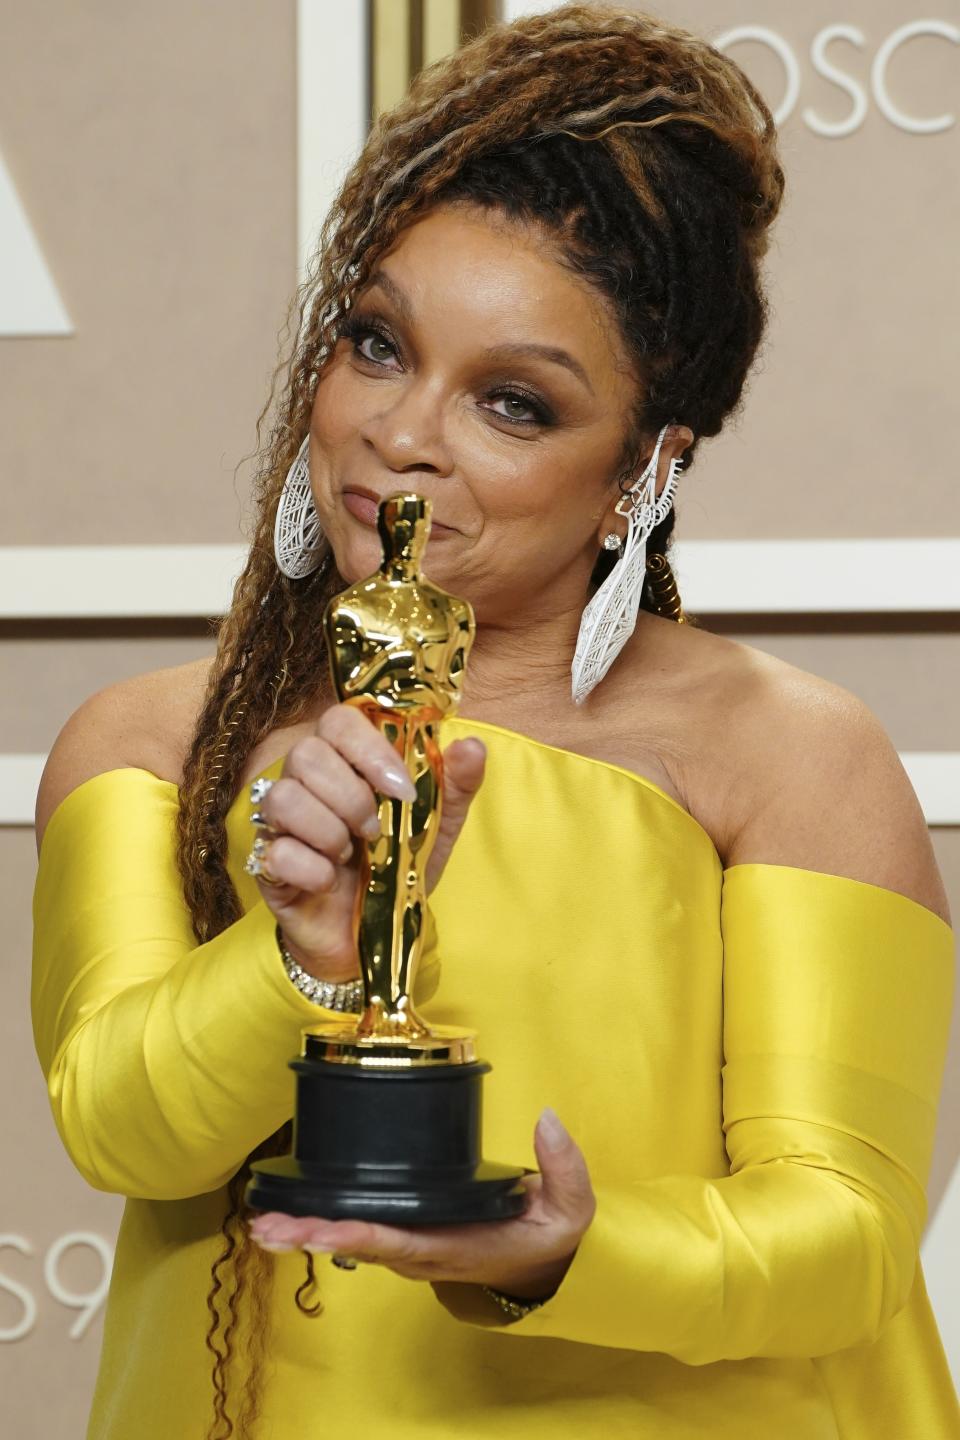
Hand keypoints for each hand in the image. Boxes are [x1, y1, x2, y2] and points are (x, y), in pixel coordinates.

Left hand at [249, 1109, 595, 1301]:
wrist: (545, 1269)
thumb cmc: (548, 1237)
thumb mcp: (570, 1208)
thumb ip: (563, 1166)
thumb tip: (548, 1119)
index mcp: (455, 1246)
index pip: (398, 1239)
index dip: (355, 1234)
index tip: (318, 1228)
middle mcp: (424, 1252)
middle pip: (358, 1245)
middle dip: (310, 1236)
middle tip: (266, 1228)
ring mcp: (412, 1248)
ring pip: (351, 1242)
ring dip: (307, 1233)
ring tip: (263, 1223)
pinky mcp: (406, 1237)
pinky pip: (359, 1233)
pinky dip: (323, 1226)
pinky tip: (292, 1217)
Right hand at [251, 703, 485, 980]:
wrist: (376, 936)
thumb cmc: (400, 869)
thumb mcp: (439, 827)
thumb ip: (456, 784)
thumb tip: (472, 746)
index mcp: (345, 762)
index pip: (338, 720)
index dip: (369, 748)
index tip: (401, 789)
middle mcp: (305, 783)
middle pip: (306, 754)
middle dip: (351, 796)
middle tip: (376, 830)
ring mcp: (280, 823)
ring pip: (283, 798)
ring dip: (327, 830)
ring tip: (350, 854)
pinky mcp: (266, 865)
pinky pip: (275, 851)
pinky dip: (312, 869)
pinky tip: (330, 882)